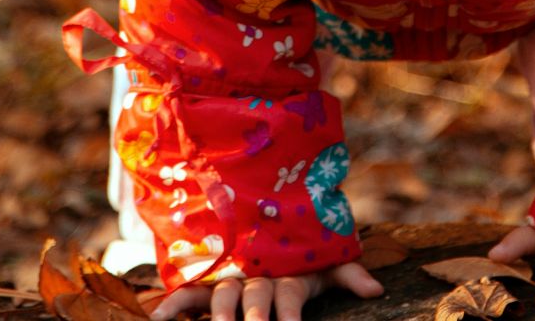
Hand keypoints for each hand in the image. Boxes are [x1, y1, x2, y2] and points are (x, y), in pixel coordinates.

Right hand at [147, 262, 381, 320]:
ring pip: (221, 296)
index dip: (289, 313)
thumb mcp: (328, 265)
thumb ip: (349, 273)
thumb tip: (377, 289)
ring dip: (217, 314)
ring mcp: (232, 278)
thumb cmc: (305, 257)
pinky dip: (173, 305)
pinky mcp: (209, 284)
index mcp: (288, 275)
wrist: (273, 223)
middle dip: (253, 316)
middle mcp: (258, 275)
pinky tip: (158, 319)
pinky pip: (190, 294)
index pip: (289, 296)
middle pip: (253, 297)